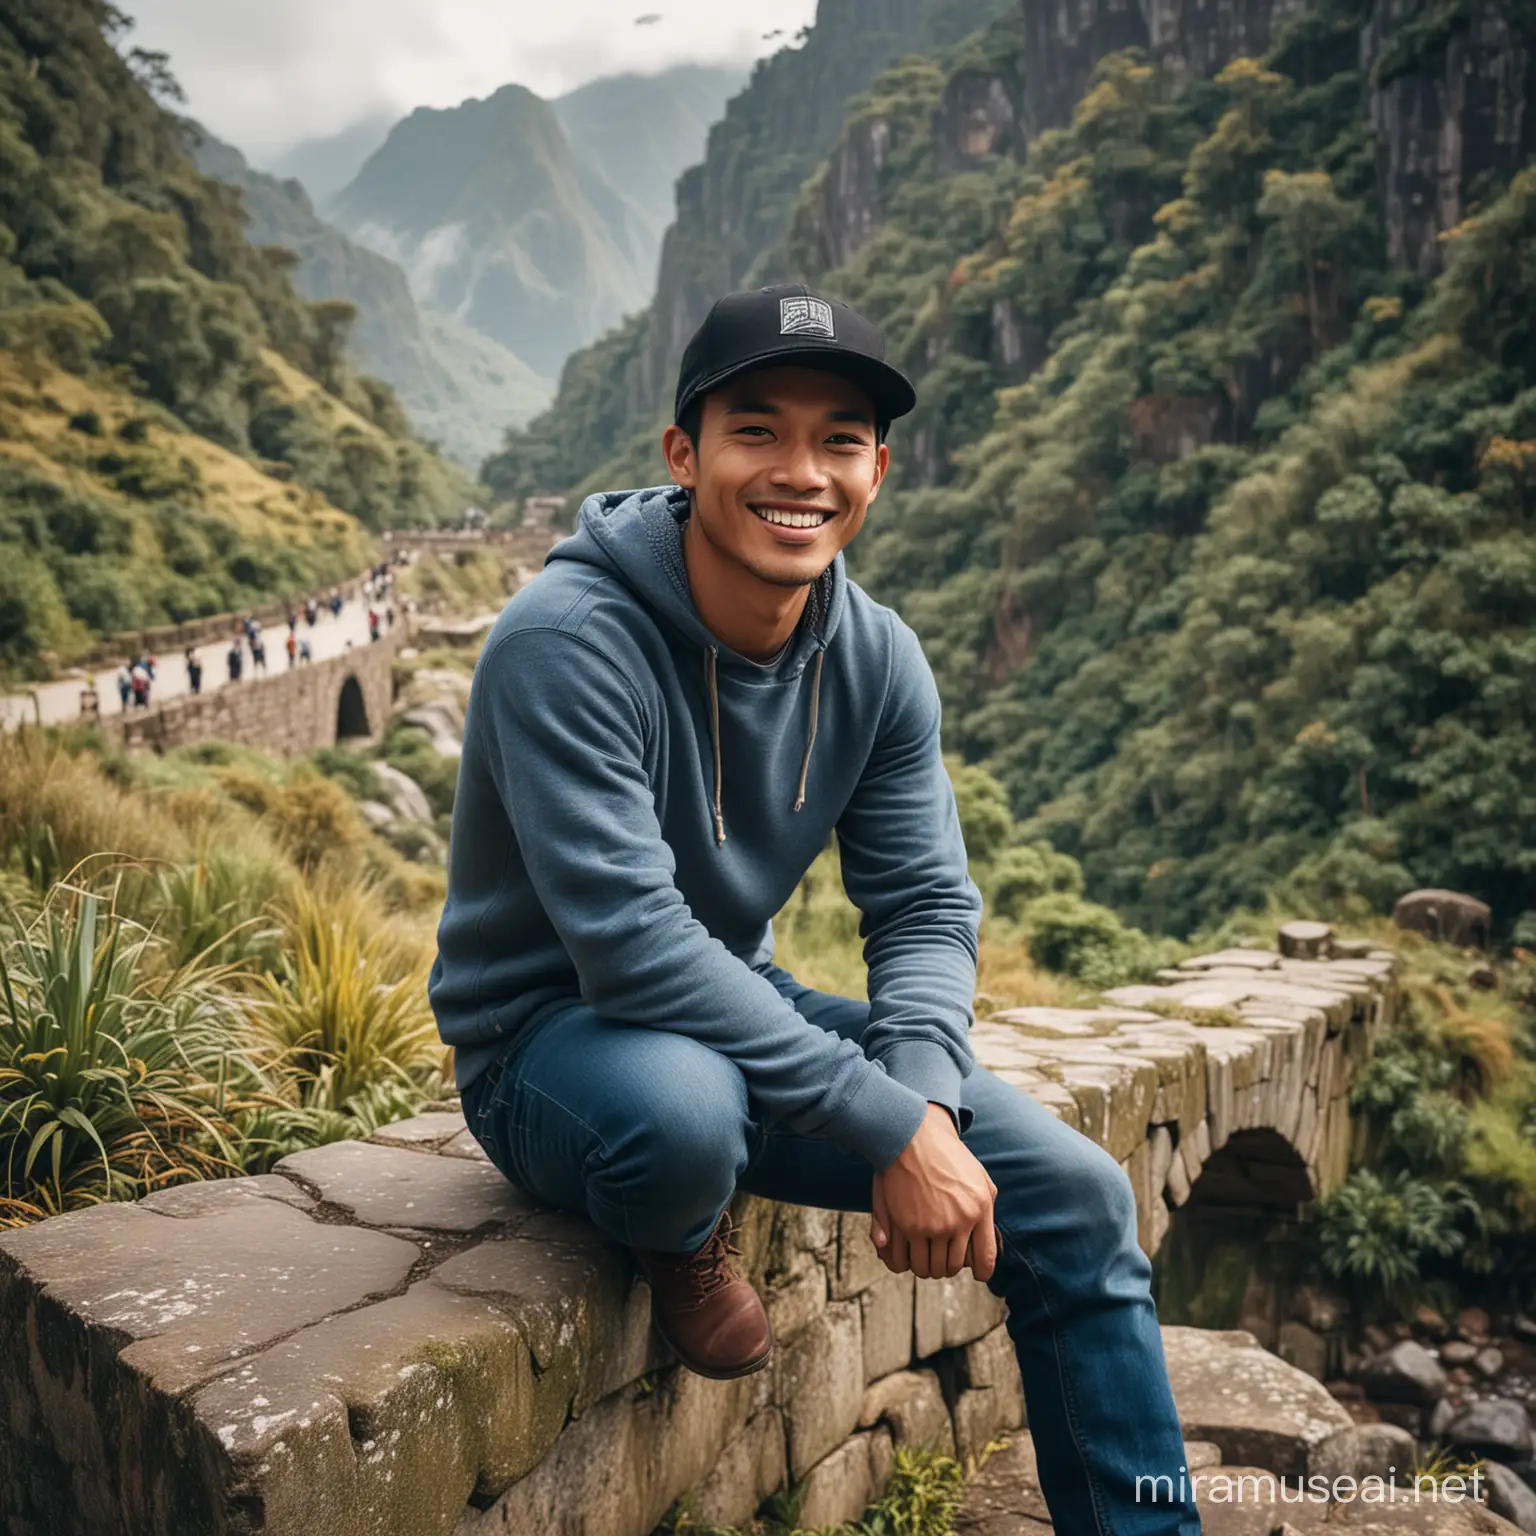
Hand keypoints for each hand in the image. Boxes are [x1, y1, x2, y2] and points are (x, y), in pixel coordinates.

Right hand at [869, 1103, 997, 1281]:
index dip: (981, 1271)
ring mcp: (933, 1225)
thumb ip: (986, 1211)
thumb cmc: (947, 1156)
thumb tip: (984, 1241)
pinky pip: (908, 1260)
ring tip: (923, 1257)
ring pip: (930, 1268)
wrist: (913, 1137)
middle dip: (946, 1267)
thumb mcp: (979, 1178)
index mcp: (980, 1210)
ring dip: (926, 1267)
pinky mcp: (908, 1225)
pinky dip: (905, 1263)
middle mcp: (959, 1221)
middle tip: (940, 1259)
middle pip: (952, 1267)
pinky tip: (906, 1256)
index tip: (977, 1273)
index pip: (986, 1259)